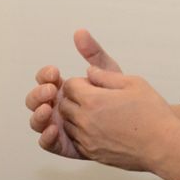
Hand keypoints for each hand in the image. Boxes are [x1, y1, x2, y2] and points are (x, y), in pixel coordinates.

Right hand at [26, 29, 121, 158]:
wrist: (144, 126)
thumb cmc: (126, 99)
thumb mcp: (110, 73)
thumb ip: (94, 54)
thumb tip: (80, 32)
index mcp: (65, 89)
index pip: (45, 79)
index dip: (45, 75)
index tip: (55, 73)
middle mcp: (58, 107)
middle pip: (36, 100)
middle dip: (39, 94)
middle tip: (51, 91)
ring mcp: (61, 127)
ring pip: (38, 122)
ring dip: (38, 115)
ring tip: (48, 110)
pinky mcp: (67, 146)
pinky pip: (49, 144)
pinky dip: (46, 138)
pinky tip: (54, 130)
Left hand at [57, 65, 179, 171]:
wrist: (163, 146)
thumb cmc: (152, 114)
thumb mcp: (133, 83)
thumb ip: (106, 75)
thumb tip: (89, 72)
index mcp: (93, 100)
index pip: (69, 86)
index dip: (80, 82)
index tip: (92, 85)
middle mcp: (85, 121)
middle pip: (64, 105)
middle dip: (75, 98)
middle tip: (93, 98)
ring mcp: (87, 140)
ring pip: (68, 124)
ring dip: (76, 116)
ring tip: (97, 113)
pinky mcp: (92, 154)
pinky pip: (76, 140)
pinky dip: (82, 132)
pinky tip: (100, 128)